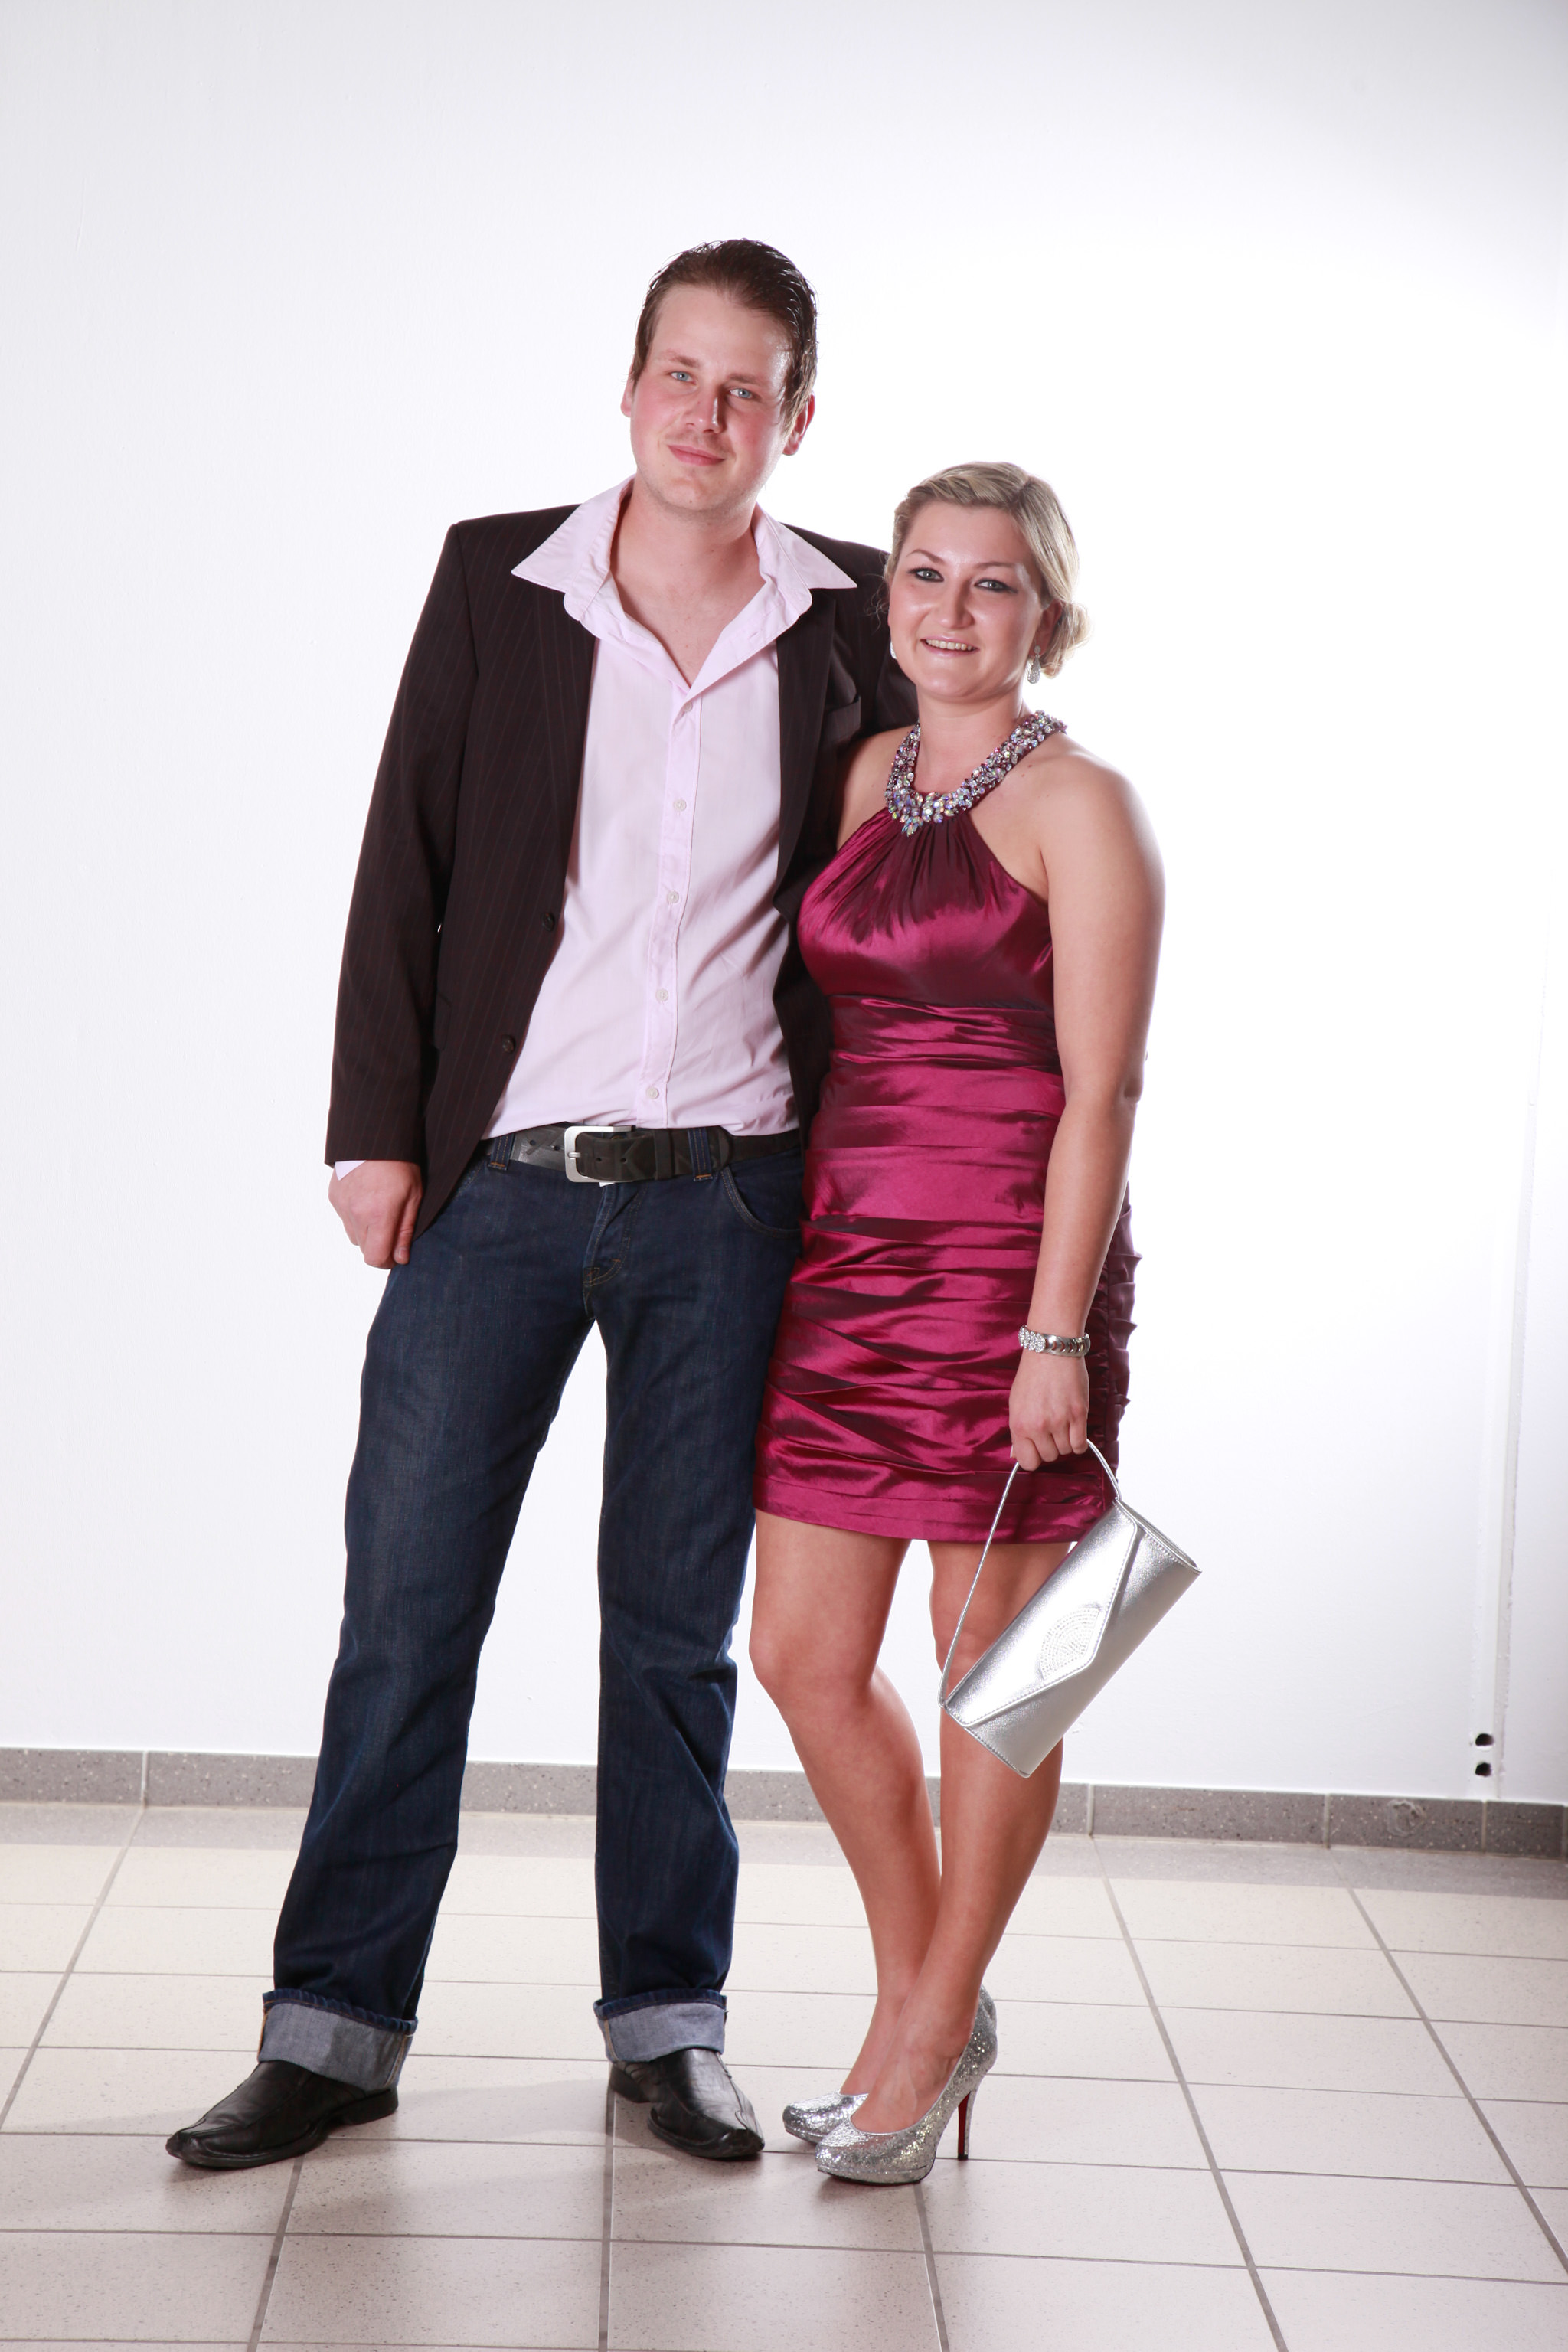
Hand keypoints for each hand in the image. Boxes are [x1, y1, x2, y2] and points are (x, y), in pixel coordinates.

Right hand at [328, 1160, 421, 1268]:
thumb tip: (400, 1258)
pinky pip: (344, 1219)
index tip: (395, 1253)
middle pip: (364, 1250)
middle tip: (391, 1228)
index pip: (375, 1258)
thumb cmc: (401, 1165)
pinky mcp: (334, 1197)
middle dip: (378, 1246)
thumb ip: (405, 1231)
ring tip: (379, 1210)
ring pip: (353, 1236)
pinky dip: (355, 1216)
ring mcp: (342, 1205)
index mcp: (379, 1215)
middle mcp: (356, 1214)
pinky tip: (366, 1199)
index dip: (386, 1261)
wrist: (375, 1138)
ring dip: (366, 1232)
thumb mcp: (414, 1197)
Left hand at [1009, 1349, 1088, 1467]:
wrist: (1051, 1352)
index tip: (1038, 1448)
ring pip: (1066, 1451)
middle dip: (1051, 1446)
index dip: (1034, 1456)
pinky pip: (1080, 1444)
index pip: (1027, 1462)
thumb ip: (1020, 1430)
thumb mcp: (1016, 1404)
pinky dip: (1079, 1441)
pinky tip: (1075, 1429)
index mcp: (1019, 1425)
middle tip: (1052, 1429)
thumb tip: (1020, 1454)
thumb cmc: (1032, 1375)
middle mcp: (1038, 1426)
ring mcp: (1059, 1421)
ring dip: (1066, 1441)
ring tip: (1063, 1423)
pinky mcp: (1078, 1415)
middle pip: (1049, 1457)